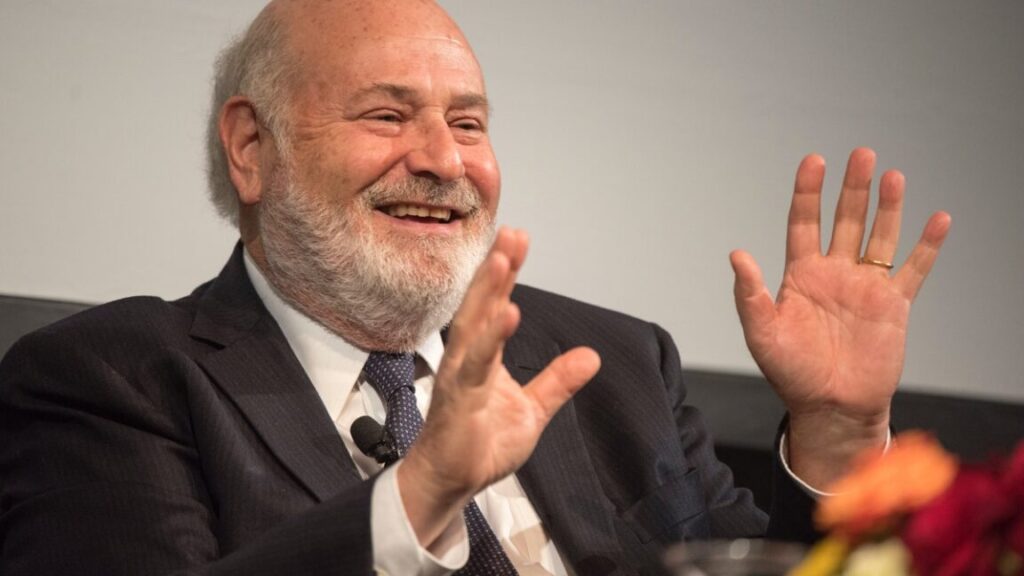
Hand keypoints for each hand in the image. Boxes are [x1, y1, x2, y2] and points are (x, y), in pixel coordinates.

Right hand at [398, 227, 600, 546]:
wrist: (451, 483)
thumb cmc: (481, 445)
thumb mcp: (533, 410)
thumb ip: (557, 381)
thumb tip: (590, 356)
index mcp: (483, 356)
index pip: (495, 306)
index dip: (506, 274)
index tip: (516, 239)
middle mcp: (468, 358)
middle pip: (481, 306)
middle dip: (496, 269)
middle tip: (511, 234)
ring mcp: (460, 377)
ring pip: (473, 327)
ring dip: (489, 292)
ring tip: (503, 260)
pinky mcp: (458, 401)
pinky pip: (475, 366)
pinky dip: (491, 339)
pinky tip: (507, 314)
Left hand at [730, 148, 950, 486]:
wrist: (830, 407)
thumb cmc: (790, 373)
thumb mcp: (761, 333)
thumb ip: (749, 294)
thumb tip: (736, 254)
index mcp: (800, 275)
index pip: (803, 222)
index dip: (808, 191)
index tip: (814, 160)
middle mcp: (834, 274)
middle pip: (845, 220)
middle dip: (853, 188)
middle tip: (862, 154)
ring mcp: (866, 287)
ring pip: (880, 236)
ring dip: (888, 207)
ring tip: (893, 176)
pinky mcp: (894, 305)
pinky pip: (914, 269)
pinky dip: (928, 246)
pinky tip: (938, 219)